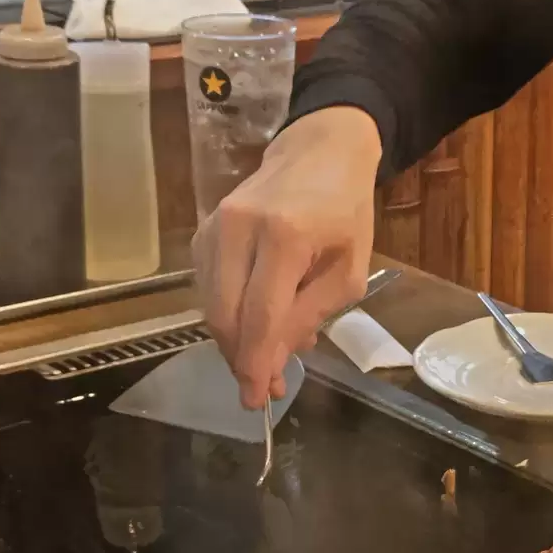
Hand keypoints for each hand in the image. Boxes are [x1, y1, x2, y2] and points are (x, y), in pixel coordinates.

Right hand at [193, 107, 382, 409]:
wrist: (318, 153)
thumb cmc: (344, 212)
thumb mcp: (348, 270)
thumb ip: (310, 314)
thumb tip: (274, 359)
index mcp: (284, 236)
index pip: (260, 315)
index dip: (256, 363)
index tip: (258, 399)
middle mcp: (239, 228)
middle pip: (225, 314)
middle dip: (241, 359)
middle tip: (263, 389)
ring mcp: (215, 226)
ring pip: (210, 305)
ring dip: (234, 342)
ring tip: (266, 361)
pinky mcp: (204, 230)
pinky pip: (207, 287)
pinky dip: (228, 315)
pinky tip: (255, 326)